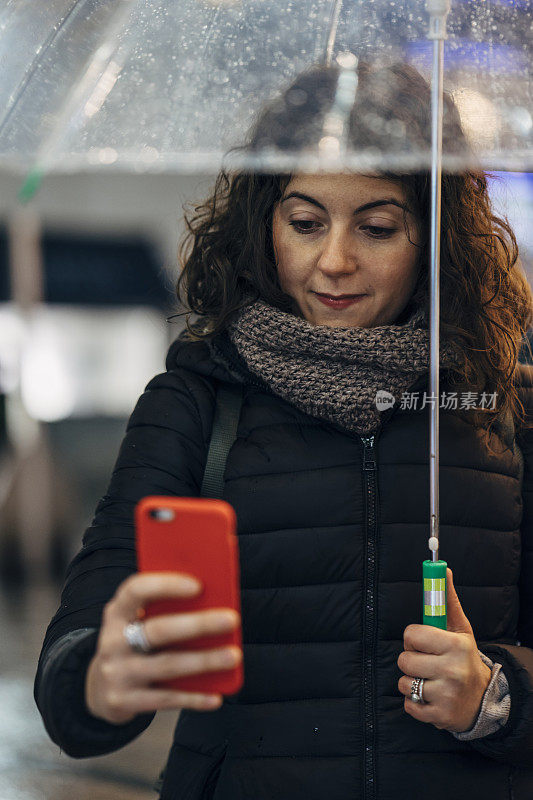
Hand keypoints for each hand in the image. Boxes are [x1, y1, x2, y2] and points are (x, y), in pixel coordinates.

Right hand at [85, 572, 241, 724]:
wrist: (100, 689)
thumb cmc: (134, 643)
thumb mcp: (138, 621)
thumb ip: (164, 609)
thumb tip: (214, 601)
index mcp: (117, 612)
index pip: (136, 590)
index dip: (166, 585)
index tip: (198, 585)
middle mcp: (112, 641)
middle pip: (158, 630)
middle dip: (198, 624)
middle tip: (232, 618)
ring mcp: (117, 673)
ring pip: (167, 665)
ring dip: (204, 661)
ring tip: (234, 655)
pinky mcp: (124, 702)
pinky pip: (165, 699)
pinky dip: (194, 698)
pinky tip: (216, 696)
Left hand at [397, 568, 491, 732]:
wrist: (483, 699)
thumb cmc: (464, 658)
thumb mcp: (460, 629)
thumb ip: (447, 600)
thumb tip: (443, 569)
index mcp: (455, 645)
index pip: (411, 634)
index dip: (413, 638)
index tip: (423, 642)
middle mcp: (452, 670)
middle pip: (404, 659)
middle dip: (411, 660)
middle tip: (426, 662)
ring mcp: (446, 694)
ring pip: (404, 683)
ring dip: (411, 682)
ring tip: (429, 679)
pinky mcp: (439, 716)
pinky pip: (408, 705)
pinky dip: (414, 702)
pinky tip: (429, 696)